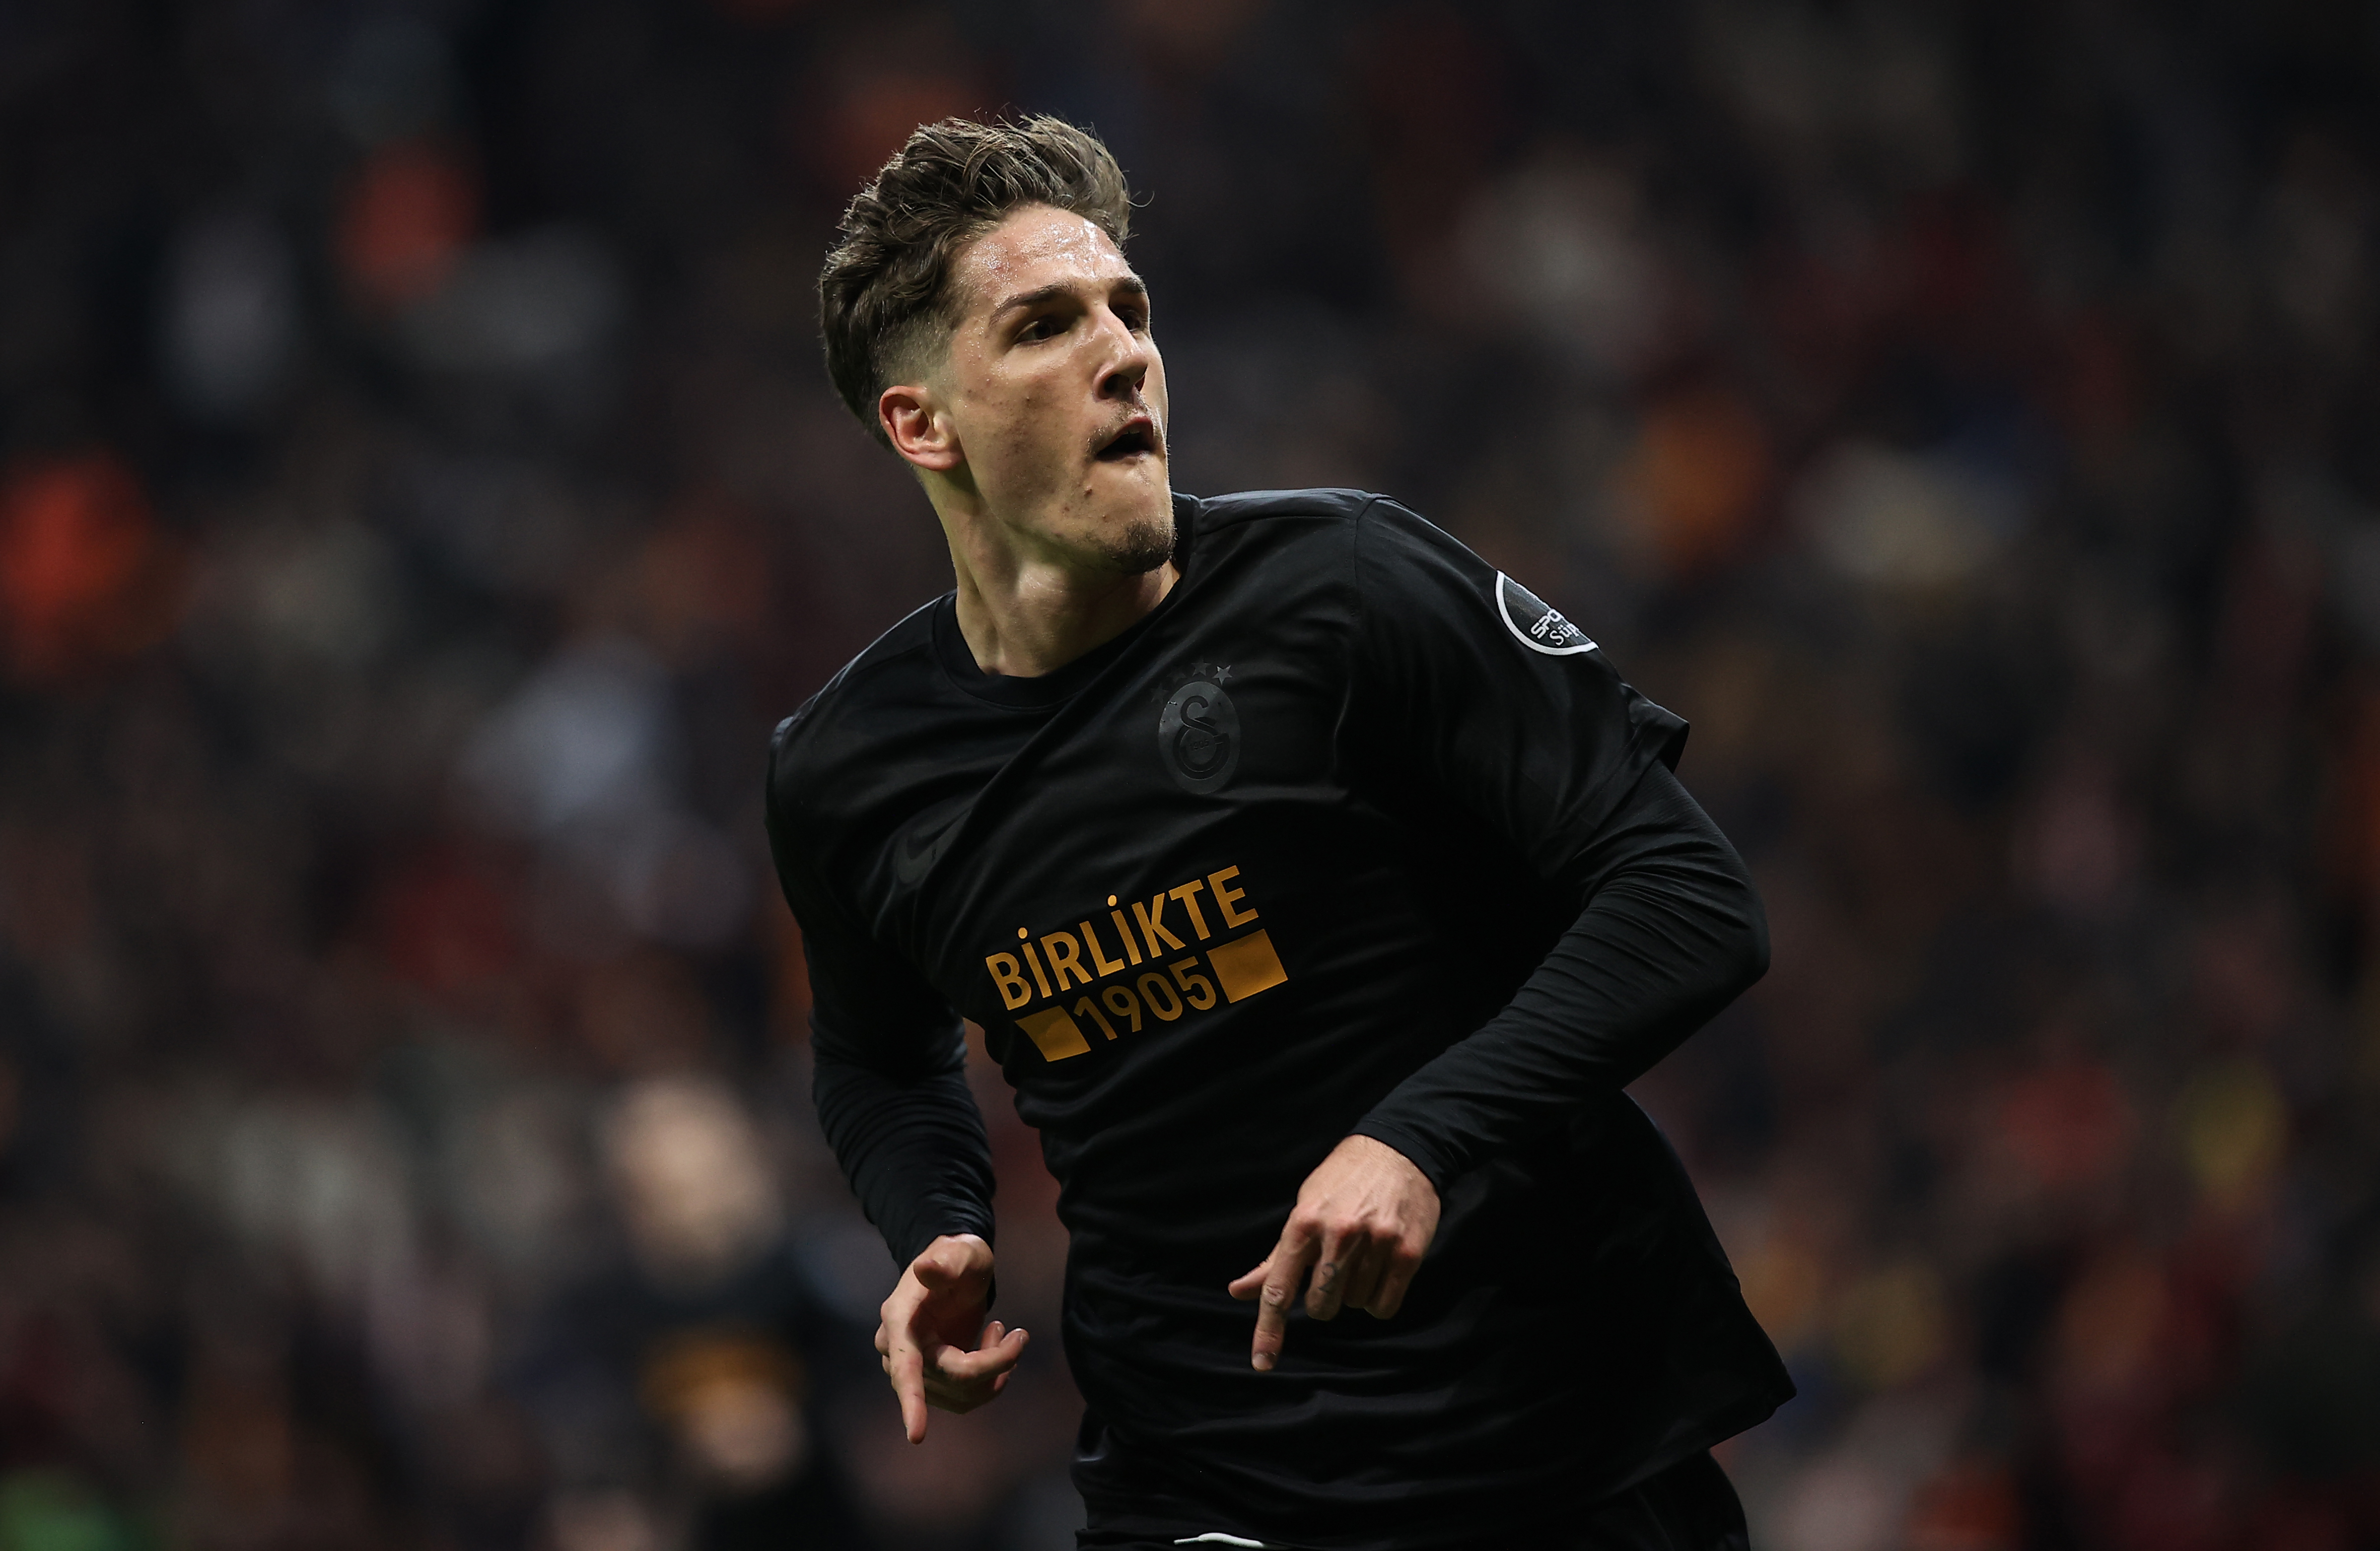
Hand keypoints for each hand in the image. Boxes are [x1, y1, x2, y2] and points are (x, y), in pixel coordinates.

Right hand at [874, 1233, 1027, 1442]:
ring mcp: (912, 1369)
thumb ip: (946, 1261)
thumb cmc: (959, 1256)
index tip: (917, 1436)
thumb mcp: (961, 1251)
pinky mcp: (930, 1381)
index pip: (905, 1366)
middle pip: (952, 1378)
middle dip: (994, 1363)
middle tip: (1020, 1334)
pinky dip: (991, 1379)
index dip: (911, 1401)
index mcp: (899, 1318)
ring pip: (962, 1394)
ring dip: (995, 1371)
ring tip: (1007, 1334)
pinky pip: (965, 1398)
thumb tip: (924, 1267)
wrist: (955, 1270)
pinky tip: (998, 1348)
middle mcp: (897, 1349)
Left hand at [1227, 1134, 1439, 1371]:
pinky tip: (1381, 1270)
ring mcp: (1376, 1243)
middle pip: (1321, 1306)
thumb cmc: (1342, 1182)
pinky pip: (1384, 1306)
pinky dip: (1379, 1300)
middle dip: (1323, 1299)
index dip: (1269, 1331)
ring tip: (1362, 1257)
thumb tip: (1238, 1291)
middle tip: (1333, 1270)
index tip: (1262, 1364)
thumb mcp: (1303, 1207)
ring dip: (1354, 1293)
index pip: (1279, 1288)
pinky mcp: (1408, 1253)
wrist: (1400, 1151)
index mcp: (1304, 1222)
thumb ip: (1276, 1257)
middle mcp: (1339, 1234)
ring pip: (1354, 1306)